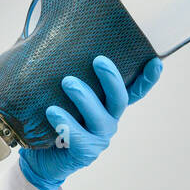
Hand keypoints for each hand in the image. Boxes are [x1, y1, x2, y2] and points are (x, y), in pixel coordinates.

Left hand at [18, 56, 162, 189]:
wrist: (35, 158)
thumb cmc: (46, 119)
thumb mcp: (54, 92)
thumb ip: (54, 68)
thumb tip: (34, 31)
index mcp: (105, 104)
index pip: (133, 91)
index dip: (147, 78)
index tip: (155, 62)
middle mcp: (107, 120)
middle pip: (120, 99)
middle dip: (111, 79)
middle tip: (98, 61)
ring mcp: (98, 138)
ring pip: (100, 118)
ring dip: (85, 98)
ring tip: (67, 82)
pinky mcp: (84, 153)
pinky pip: (78, 137)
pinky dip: (66, 123)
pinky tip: (52, 112)